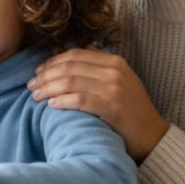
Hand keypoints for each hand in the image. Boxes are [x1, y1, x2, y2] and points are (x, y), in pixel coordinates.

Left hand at [29, 47, 168, 161]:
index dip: (53, 61)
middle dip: (46, 75)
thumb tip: (81, 47)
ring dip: (49, 88)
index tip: (38, 71)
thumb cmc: (132, 109)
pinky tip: (50, 104)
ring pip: (71, 81)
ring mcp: (115, 89)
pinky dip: (62, 100)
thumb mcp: (121, 79)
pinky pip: (80, 100)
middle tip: (31, 85)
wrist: (153, 136)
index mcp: (115, 61)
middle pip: (70, 66)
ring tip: (35, 95)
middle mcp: (115, 71)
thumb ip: (100, 63)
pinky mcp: (113, 108)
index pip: (76, 54)